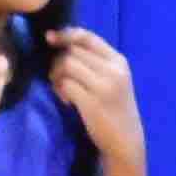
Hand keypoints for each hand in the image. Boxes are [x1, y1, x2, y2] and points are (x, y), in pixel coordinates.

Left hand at [47, 29, 143, 164]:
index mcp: (119, 61)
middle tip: (58, 78)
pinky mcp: (92, 102)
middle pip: (73, 51)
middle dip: (59, 61)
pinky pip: (66, 84)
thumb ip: (96, 62)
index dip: (66, 34)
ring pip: (67, 64)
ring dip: (57, 75)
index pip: (87, 37)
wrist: (126, 141)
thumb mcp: (114, 80)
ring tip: (62, 90)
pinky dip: (60, 90)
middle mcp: (113, 70)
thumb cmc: (115, 109)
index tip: (50, 38)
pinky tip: (67, 101)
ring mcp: (103, 86)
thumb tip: (64, 45)